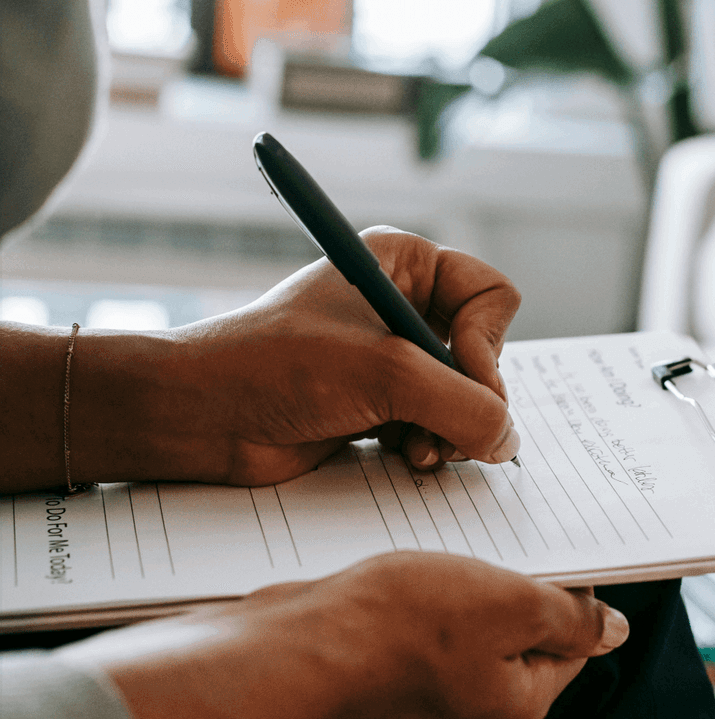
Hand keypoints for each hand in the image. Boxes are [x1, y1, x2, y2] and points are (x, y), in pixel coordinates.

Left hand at [58, 228, 521, 488]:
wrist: (202, 417)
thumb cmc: (277, 366)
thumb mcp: (385, 374)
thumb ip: (463, 405)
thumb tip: (509, 441)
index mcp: (405, 263)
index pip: (492, 296)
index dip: (486, 342)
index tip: (458, 374)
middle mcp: (404, 304)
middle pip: (484, 352)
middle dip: (469, 396)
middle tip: (446, 425)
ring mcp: (394, 356)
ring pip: (466, 395)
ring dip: (451, 428)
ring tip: (420, 448)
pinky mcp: (382, 402)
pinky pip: (439, 423)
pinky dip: (432, 444)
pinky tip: (406, 455)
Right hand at [60, 551, 629, 718]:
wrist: (297, 649)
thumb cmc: (400, 625)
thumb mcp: (508, 602)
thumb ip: (568, 617)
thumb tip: (613, 630)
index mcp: (516, 703)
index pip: (570, 646)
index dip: (568, 595)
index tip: (552, 557)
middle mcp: (473, 715)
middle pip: (516, 642)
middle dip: (510, 592)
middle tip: (494, 549)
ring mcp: (423, 705)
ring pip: (465, 637)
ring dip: (462, 595)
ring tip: (444, 559)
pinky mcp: (382, 686)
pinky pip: (420, 641)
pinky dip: (420, 609)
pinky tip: (403, 580)